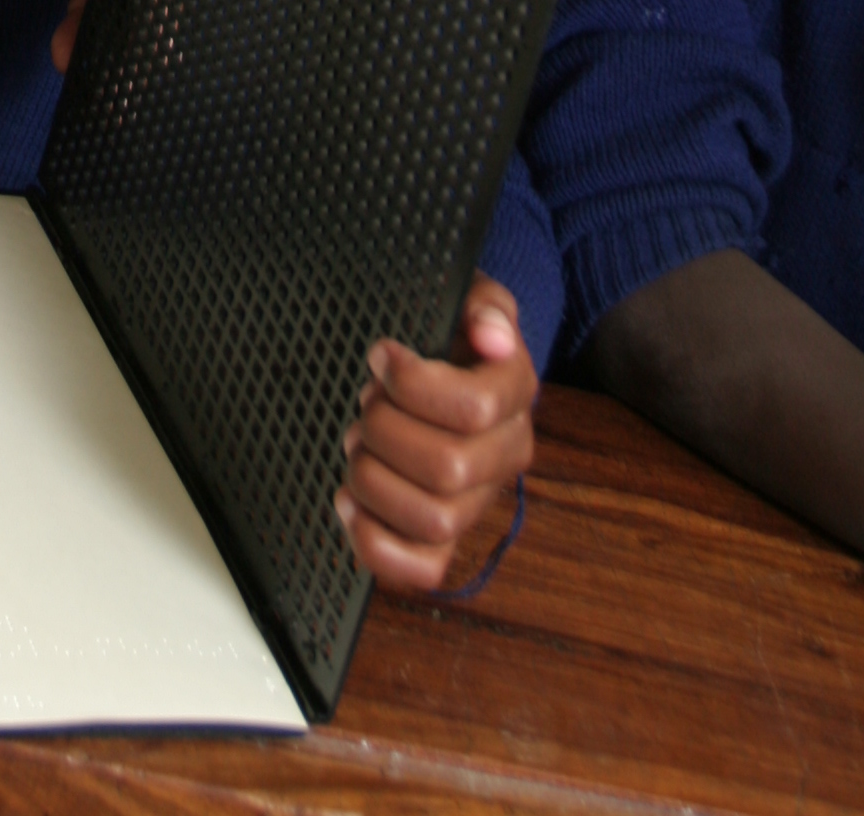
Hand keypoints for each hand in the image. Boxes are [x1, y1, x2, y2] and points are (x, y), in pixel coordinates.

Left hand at [336, 275, 534, 591]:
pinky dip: (376, 544)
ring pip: (434, 519)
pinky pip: (424, 568)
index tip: (381, 356)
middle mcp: (506, 454)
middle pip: (448, 468)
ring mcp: (477, 499)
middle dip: (385, 430)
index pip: (474, 408)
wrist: (446, 361)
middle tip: (365, 401)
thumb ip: (485, 305)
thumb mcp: (468, 294)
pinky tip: (348, 503)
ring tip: (356, 443)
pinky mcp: (444, 535)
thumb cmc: (448, 329)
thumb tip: (492, 334)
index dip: (413, 383)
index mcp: (514, 394)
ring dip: (375, 479)